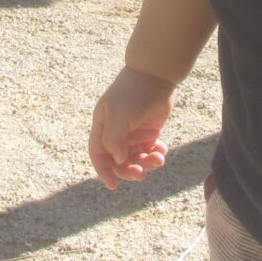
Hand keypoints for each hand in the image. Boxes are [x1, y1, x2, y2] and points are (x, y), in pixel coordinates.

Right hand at [89, 67, 175, 189]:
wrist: (155, 75)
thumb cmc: (133, 93)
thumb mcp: (120, 116)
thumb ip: (114, 140)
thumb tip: (118, 160)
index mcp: (103, 127)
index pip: (98, 155)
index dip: (104, 171)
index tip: (113, 185)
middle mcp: (116, 132)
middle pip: (119, 161)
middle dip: (129, 170)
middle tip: (142, 173)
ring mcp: (133, 133)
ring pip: (136, 158)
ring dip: (146, 162)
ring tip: (159, 158)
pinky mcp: (149, 131)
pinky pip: (150, 151)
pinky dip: (156, 154)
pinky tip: (162, 150)